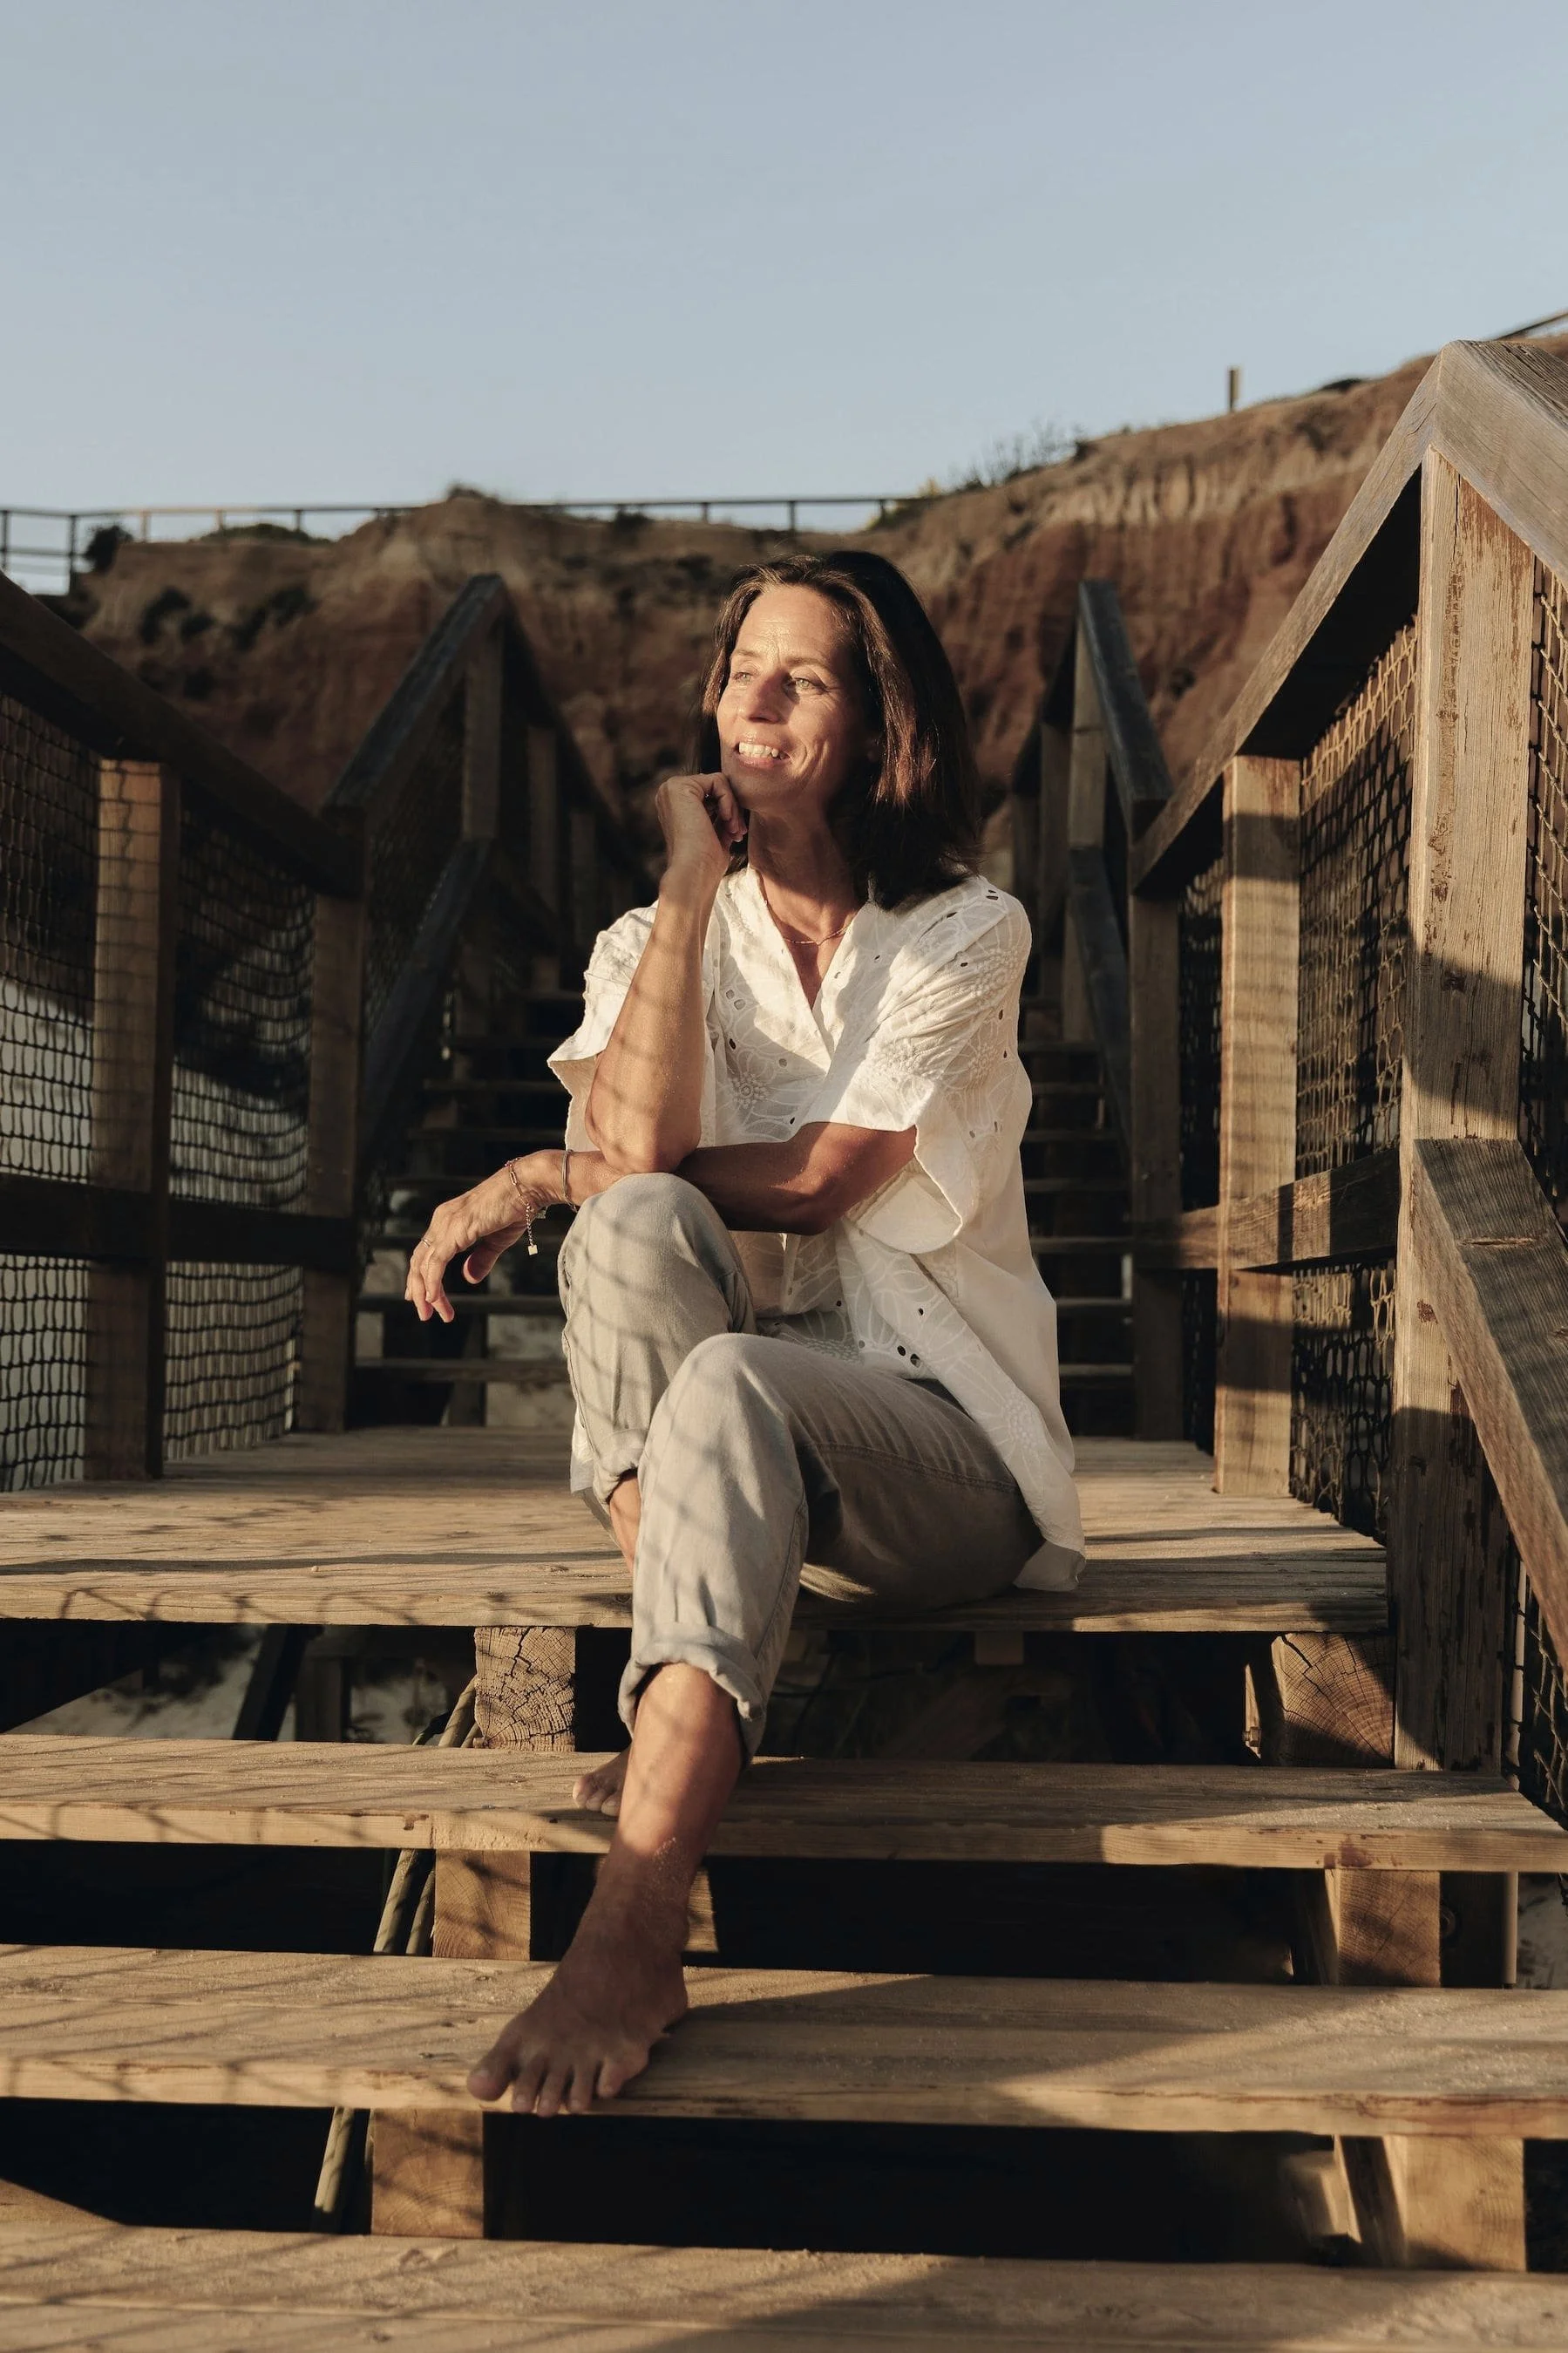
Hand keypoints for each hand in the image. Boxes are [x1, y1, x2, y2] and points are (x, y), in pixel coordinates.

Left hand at [404, 1154, 562, 1321]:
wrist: (527, 1187)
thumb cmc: (515, 1208)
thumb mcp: (495, 1241)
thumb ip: (480, 1259)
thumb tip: (469, 1278)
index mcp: (448, 1221)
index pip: (426, 1254)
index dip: (421, 1278)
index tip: (422, 1299)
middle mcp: (441, 1221)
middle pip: (419, 1261)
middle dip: (418, 1290)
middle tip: (425, 1314)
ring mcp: (446, 1224)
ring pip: (424, 1264)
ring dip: (425, 1292)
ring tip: (431, 1313)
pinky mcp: (455, 1230)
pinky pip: (437, 1262)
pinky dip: (433, 1282)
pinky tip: (434, 1298)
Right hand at [654, 771, 745, 898]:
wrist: (695, 873)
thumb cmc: (706, 862)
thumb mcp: (715, 834)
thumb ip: (720, 816)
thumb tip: (734, 805)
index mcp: (674, 805)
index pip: (711, 794)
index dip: (729, 811)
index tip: (736, 833)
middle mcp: (668, 793)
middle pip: (716, 786)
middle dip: (733, 809)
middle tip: (738, 832)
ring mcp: (671, 788)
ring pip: (719, 783)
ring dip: (733, 807)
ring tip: (734, 831)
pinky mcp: (680, 786)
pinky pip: (718, 781)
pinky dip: (729, 801)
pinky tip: (726, 820)